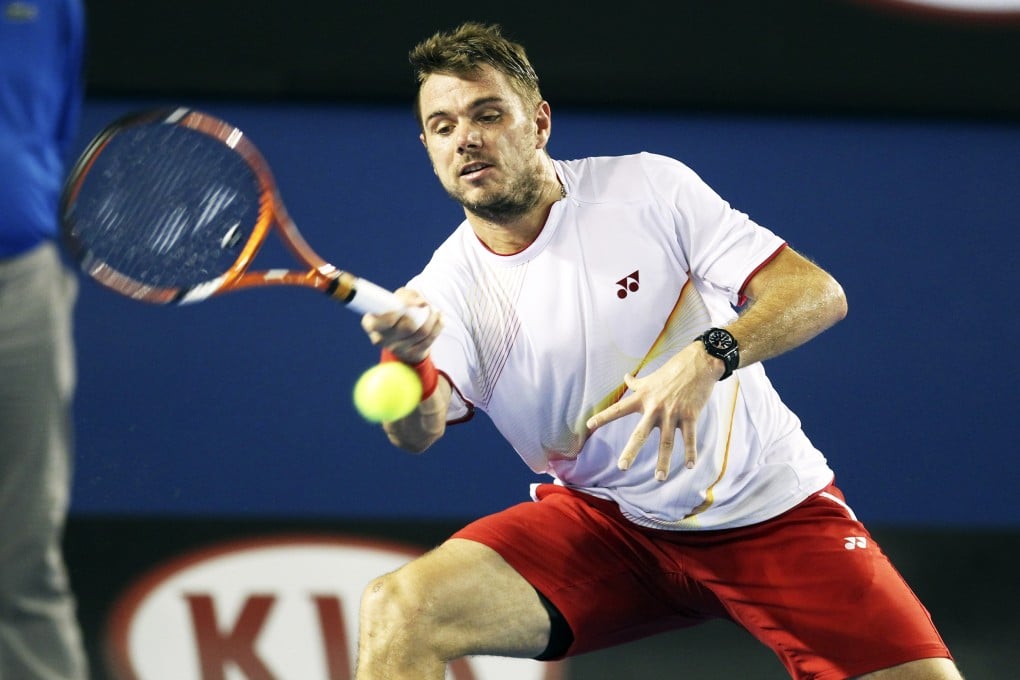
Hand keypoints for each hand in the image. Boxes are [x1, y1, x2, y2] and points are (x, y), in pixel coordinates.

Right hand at [361, 288, 441, 363]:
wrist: (403, 332)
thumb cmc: (397, 309)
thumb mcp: (397, 298)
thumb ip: (406, 296)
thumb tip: (420, 303)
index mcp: (371, 324)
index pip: (384, 320)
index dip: (397, 312)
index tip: (407, 303)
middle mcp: (381, 339)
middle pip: (406, 327)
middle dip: (420, 313)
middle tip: (426, 304)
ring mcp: (396, 350)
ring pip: (421, 333)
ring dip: (432, 319)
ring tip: (435, 310)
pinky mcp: (411, 355)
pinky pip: (429, 341)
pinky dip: (437, 327)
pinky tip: (439, 319)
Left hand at [585, 342, 722, 480]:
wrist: (699, 363)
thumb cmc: (673, 370)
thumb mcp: (651, 377)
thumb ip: (637, 382)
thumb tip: (625, 377)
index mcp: (643, 399)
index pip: (619, 409)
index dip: (603, 417)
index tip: (588, 425)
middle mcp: (655, 408)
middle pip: (640, 433)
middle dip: (631, 451)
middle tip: (622, 467)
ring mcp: (674, 413)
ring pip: (666, 442)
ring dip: (664, 461)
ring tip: (659, 478)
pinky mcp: (691, 415)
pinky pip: (690, 438)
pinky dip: (690, 452)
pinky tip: (690, 466)